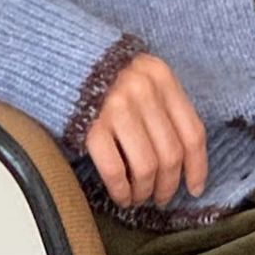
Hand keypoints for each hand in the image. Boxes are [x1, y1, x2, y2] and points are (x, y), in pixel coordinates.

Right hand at [84, 53, 207, 210]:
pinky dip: (121, 190)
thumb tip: (182, 155)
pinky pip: (115, 169)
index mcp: (161, 78)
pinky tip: (121, 195)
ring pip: (146, 166)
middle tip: (161, 198)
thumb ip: (162, 103)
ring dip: (145, 191)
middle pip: (170, 154)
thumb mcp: (141, 74)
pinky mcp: (90, 125)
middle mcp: (143, 91)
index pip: (192, 132)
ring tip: (139, 197)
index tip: (195, 188)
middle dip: (168, 185)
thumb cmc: (103, 71)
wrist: (57, 56)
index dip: (197, 167)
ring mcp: (116, 108)